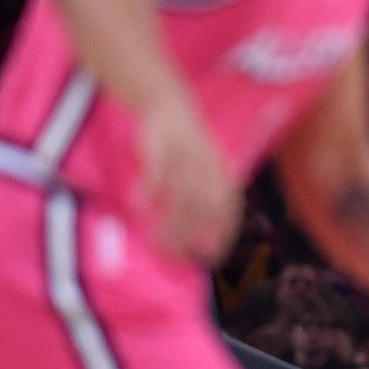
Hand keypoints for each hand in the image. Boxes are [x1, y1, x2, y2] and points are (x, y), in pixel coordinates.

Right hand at [141, 94, 240, 264]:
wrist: (172, 108)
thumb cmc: (189, 155)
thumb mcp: (208, 178)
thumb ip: (210, 213)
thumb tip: (210, 250)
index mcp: (224, 177)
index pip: (229, 214)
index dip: (220, 238)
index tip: (207, 260)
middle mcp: (209, 168)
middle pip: (203, 209)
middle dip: (189, 237)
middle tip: (173, 258)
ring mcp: (184, 157)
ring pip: (179, 195)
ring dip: (167, 221)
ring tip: (155, 242)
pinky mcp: (161, 145)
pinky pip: (156, 172)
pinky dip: (148, 192)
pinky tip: (139, 209)